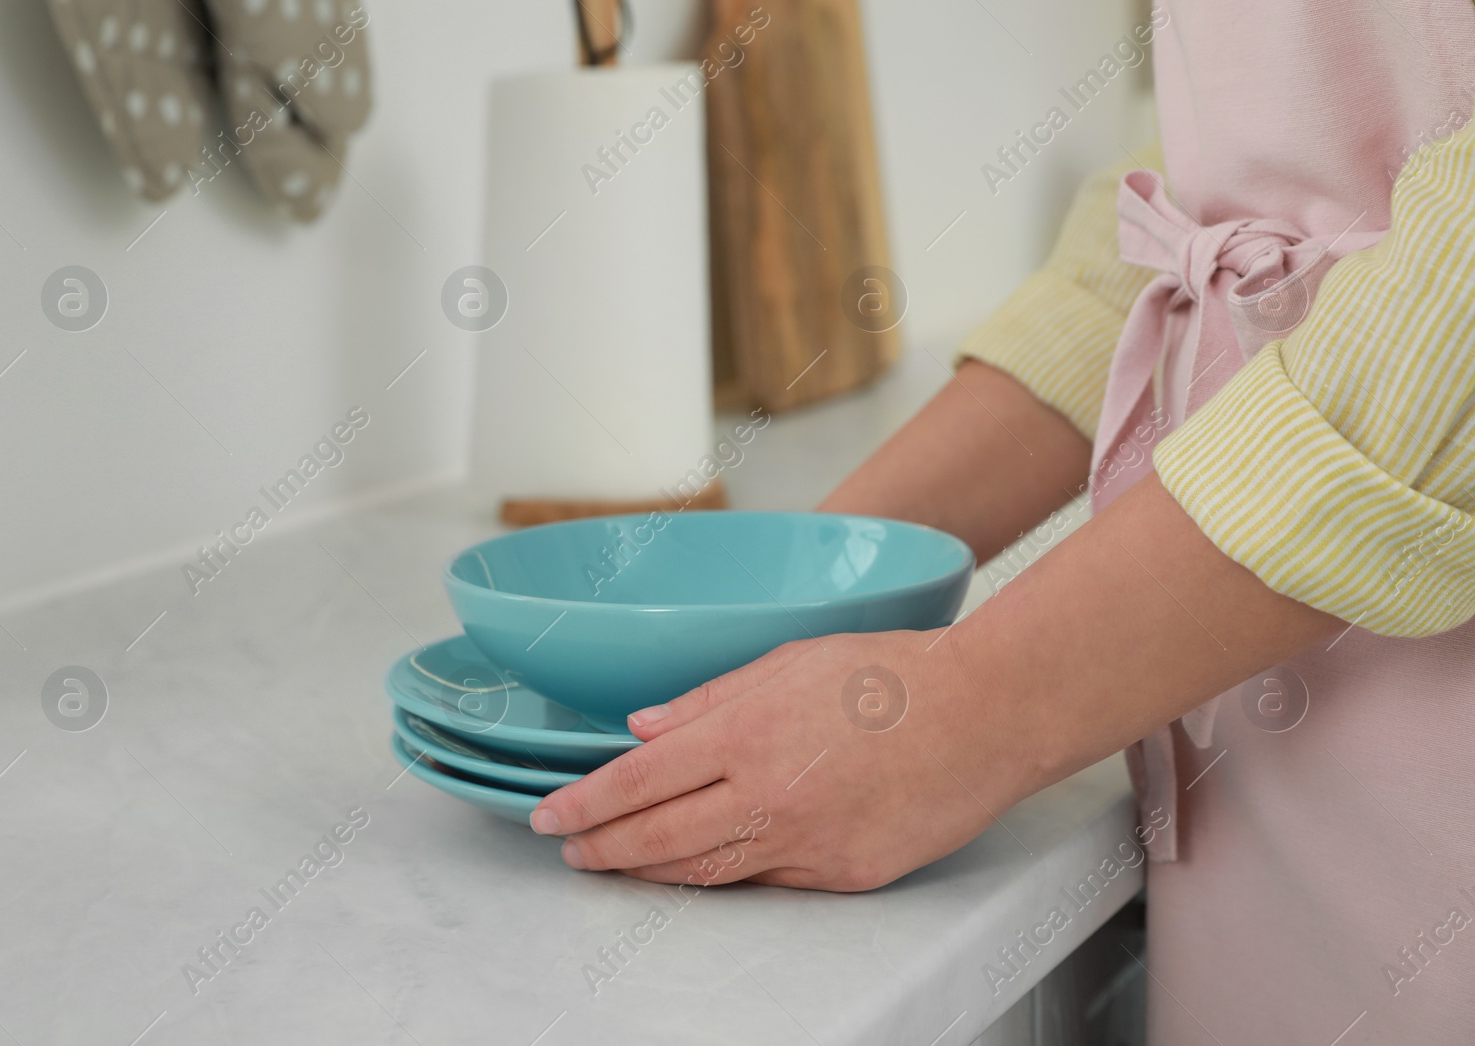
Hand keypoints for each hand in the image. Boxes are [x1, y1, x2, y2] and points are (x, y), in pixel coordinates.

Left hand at [527, 628, 1043, 891]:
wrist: (989, 714)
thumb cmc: (896, 674)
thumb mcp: (790, 659)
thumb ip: (709, 697)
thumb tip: (644, 726)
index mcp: (747, 732)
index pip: (639, 780)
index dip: (585, 803)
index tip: (550, 814)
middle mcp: (768, 795)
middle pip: (658, 840)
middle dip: (602, 849)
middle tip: (569, 850)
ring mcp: (807, 843)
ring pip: (706, 873)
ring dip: (650, 874)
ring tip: (616, 866)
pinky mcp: (845, 875)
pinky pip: (768, 882)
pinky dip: (725, 876)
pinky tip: (701, 868)